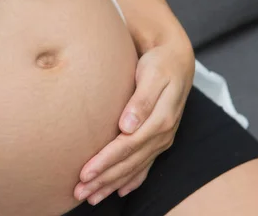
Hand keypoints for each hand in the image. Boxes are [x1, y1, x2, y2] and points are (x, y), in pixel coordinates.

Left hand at [74, 35, 194, 204]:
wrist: (178, 60)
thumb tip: (128, 125)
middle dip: (103, 180)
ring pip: (134, 168)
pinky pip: (145, 165)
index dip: (105, 162)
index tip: (84, 173)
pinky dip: (132, 180)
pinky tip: (120, 190)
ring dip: (112, 184)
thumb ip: (142, 101)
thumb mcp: (152, 75)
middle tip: (80, 193)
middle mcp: (162, 135)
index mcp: (159, 121)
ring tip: (92, 197)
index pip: (126, 147)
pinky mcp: (159, 139)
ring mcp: (161, 139)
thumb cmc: (159, 64)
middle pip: (128, 163)